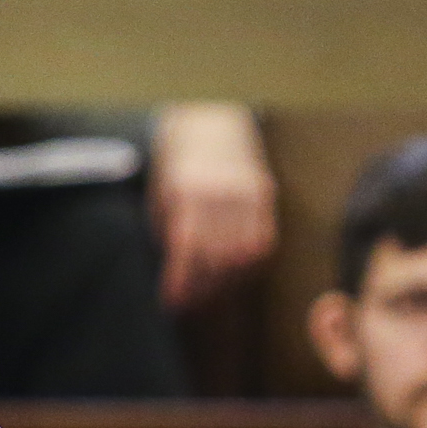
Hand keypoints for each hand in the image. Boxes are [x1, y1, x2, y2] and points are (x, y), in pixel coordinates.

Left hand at [149, 103, 278, 308]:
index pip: (188, 249)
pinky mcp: (265, 194)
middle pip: (217, 257)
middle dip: (202, 287)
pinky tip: (234, 271)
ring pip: (243, 254)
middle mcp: (221, 194)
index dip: (180, 281)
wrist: (209, 123)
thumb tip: (175, 275)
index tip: (171, 301)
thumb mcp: (161, 194)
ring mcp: (247, 194)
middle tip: (189, 303)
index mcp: (188, 192)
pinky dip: (250, 263)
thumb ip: (169, 231)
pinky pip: (263, 241)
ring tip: (210, 292)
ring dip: (227, 280)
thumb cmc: (178, 163)